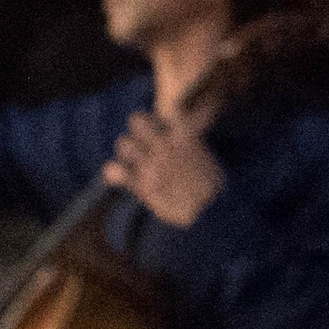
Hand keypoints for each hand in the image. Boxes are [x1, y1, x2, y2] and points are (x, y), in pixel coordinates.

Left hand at [103, 107, 221, 228]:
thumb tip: (201, 115)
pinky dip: (114, 172)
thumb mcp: (208, 157)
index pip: (171, 112)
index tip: (168, 128)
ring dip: (128, 150)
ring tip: (135, 158)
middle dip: (140, 128)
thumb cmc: (214, 188)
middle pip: (137, 120)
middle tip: (146, 140)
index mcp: (186, 137)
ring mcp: (151, 166)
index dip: (167, 119)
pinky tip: (119, 175)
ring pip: (123, 143)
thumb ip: (194, 138)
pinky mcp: (141, 185)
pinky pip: (114, 170)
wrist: (209, 217)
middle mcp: (165, 147)